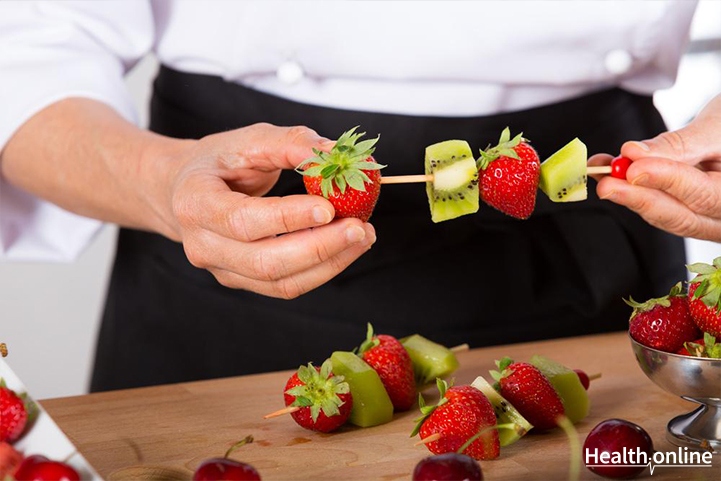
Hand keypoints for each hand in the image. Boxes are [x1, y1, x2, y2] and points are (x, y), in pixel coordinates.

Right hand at [166, 123, 375, 298]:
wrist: (186, 191)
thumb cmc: (219, 162)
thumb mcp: (248, 139)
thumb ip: (291, 143)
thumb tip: (335, 153)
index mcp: (195, 203)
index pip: (242, 221)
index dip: (287, 218)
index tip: (328, 207)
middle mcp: (202, 245)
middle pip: (265, 261)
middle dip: (319, 247)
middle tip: (359, 227)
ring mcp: (222, 270)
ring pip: (281, 282)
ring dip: (330, 263)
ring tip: (363, 237)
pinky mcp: (243, 281)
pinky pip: (287, 286)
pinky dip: (323, 269)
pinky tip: (347, 248)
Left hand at [589, 94, 720, 240]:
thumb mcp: (716, 127)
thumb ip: (680, 144)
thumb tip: (635, 154)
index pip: (704, 196)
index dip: (666, 182)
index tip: (634, 169)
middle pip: (680, 217)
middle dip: (638, 198)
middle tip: (607, 184)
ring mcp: (708, 220)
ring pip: (665, 216)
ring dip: (629, 195)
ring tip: (602, 173)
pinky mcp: (688, 212)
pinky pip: (659, 208)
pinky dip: (633, 191)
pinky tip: (610, 175)